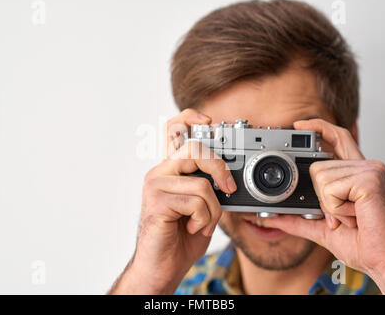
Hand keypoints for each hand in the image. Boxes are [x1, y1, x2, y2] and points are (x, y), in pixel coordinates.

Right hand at [110, 109, 235, 293]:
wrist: (162, 267)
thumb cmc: (181, 237)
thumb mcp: (202, 207)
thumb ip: (209, 186)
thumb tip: (229, 176)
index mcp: (170, 171)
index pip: (173, 130)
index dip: (190, 118)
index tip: (210, 120)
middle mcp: (160, 173)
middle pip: (195, 149)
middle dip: (220, 169)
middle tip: (227, 188)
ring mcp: (155, 185)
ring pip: (201, 183)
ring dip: (212, 209)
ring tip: (201, 222)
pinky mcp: (156, 200)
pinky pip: (196, 201)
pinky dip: (204, 219)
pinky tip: (191, 227)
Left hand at [265, 119, 384, 293]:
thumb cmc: (364, 243)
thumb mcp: (322, 229)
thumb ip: (296, 220)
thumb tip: (268, 218)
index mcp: (356, 174)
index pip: (337, 138)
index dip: (318, 127)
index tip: (298, 125)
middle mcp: (365, 167)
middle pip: (317, 165)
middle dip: (320, 196)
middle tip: (343, 214)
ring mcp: (369, 170)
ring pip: (320, 177)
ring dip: (329, 205)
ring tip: (351, 216)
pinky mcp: (369, 179)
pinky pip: (330, 188)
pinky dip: (336, 208)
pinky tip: (355, 215)